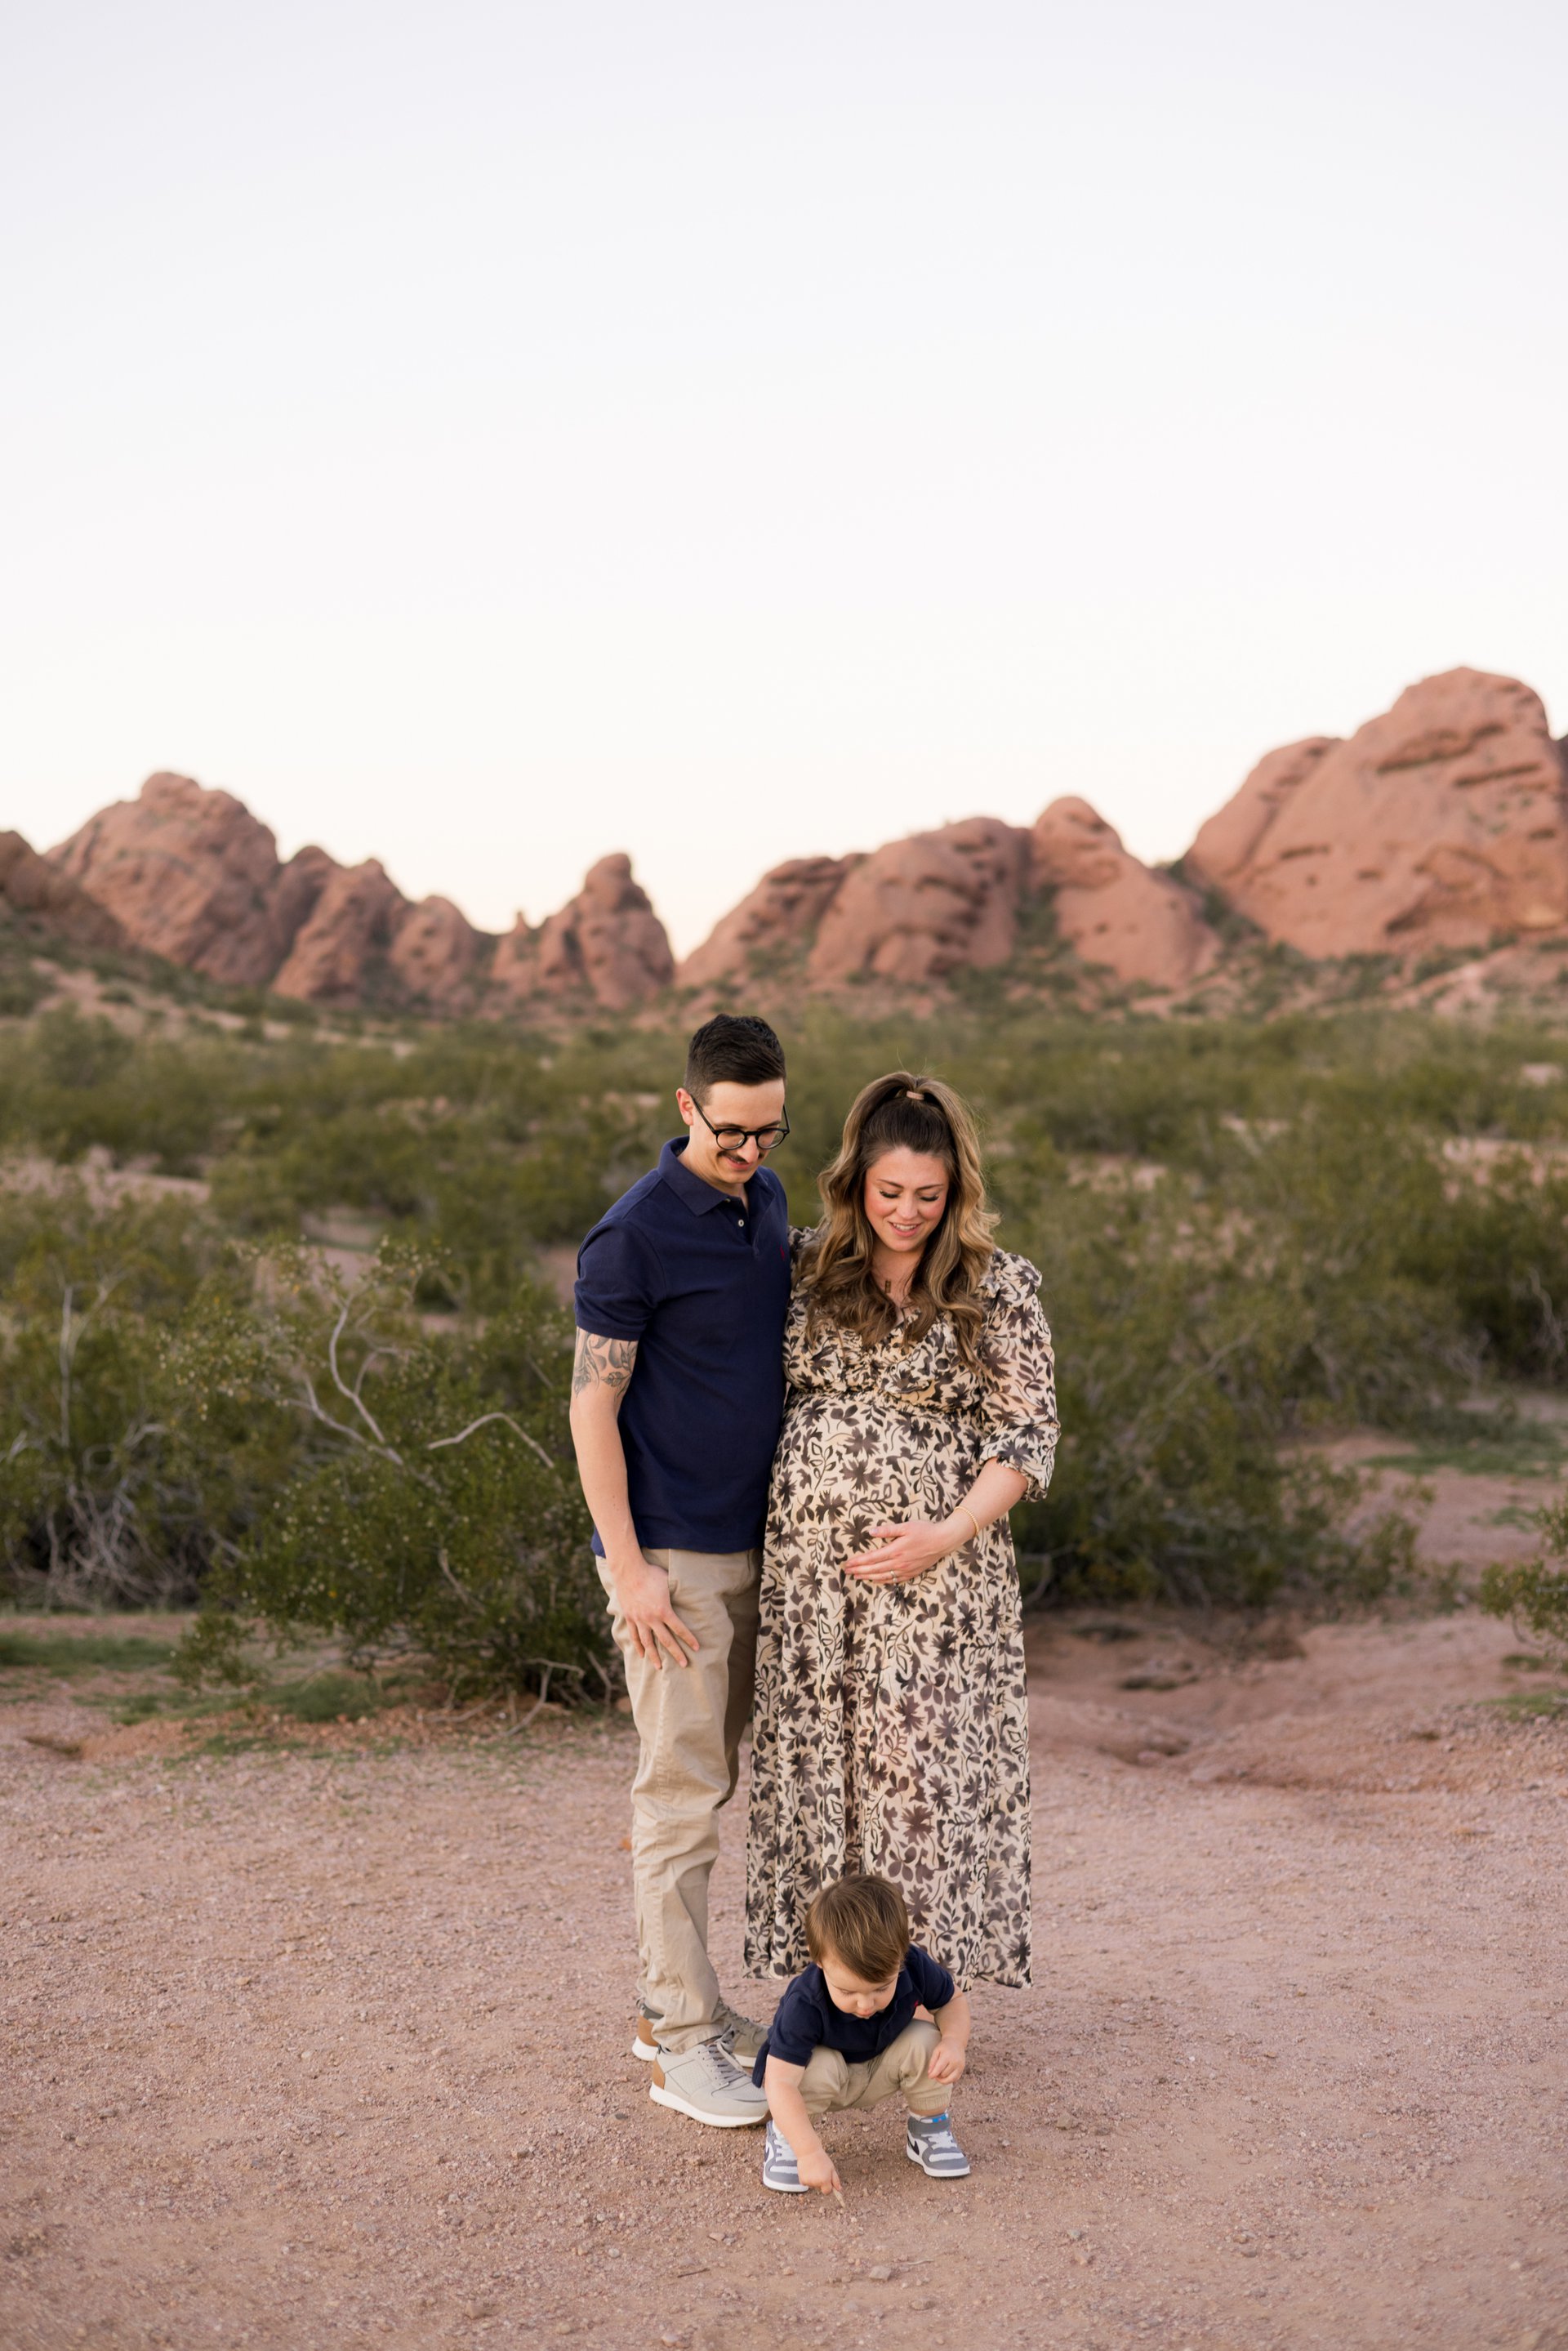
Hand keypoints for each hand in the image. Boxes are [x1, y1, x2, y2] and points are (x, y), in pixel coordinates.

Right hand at [605, 1552, 698, 1668]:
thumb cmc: (651, 1573)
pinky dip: (638, 1646)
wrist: (628, 1570)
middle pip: (666, 1640)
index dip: (689, 1639)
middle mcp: (651, 1618)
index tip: (697, 1648)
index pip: (679, 1629)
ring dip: (654, 1656)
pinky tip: (642, 1655)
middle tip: (684, 1665)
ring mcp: (639, 1619)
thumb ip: (676, 1591)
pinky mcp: (629, 1617)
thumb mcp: (668, 1581)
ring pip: (648, 1643)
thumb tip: (689, 1592)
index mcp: (663, 1610)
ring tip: (659, 1668)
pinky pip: (634, 1636)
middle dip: (676, 1653)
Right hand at [796, 2140, 841, 2195]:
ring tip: (814, 2169)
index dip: (828, 2186)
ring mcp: (809, 2182)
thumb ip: (836, 2180)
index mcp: (825, 2181)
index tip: (827, 2180)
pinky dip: (807, 2179)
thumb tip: (839, 2189)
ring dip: (814, 2180)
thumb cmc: (822, 2159)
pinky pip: (806, 2183)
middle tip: (820, 2170)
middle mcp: (816, 2183)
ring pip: (813, 2185)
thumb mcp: (831, 2168)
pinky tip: (808, 2170)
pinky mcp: (802, 2181)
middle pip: (819, 2188)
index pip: (827, 2191)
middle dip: (821, 2182)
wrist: (809, 2151)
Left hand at [843, 1517, 962, 1583]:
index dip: (858, 1561)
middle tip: (847, 1571)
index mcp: (895, 1550)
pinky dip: (883, 1581)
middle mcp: (899, 1563)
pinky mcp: (912, 1573)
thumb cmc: (925, 1530)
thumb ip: (887, 1530)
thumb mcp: (906, 1526)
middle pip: (874, 1569)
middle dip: (859, 1570)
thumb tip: (870, 1532)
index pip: (872, 1558)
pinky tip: (876, 1580)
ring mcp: (905, 1570)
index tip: (848, 1563)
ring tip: (857, 1577)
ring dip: (868, 1577)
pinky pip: (894, 1580)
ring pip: (883, 1576)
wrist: (943, 1541)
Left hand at [927, 2035, 967, 2086]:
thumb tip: (929, 2074)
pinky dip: (949, 2080)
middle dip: (937, 2075)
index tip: (929, 2076)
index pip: (939, 2068)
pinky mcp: (962, 2070)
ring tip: (939, 2075)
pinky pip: (955, 2079)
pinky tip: (945, 2075)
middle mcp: (955, 2062)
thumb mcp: (936, 2051)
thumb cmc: (944, 2047)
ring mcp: (960, 2067)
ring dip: (943, 2079)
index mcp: (948, 2056)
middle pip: (944, 2074)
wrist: (956, 2042)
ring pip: (950, 2079)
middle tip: (934, 2072)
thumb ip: (932, 2062)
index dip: (933, 2074)